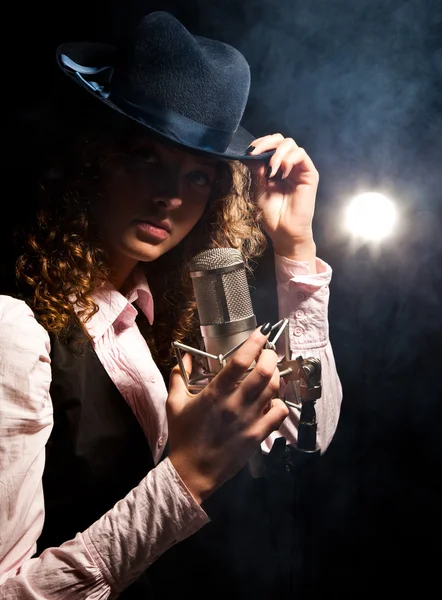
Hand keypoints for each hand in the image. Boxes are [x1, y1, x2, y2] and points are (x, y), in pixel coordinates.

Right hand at [166, 326, 288, 502]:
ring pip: (273, 390)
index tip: (260, 334)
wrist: (192, 472)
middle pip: (263, 372)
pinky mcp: (257, 435)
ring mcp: (248, 420)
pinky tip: (272, 400)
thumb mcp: (174, 404)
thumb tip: (185, 358)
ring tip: (271, 371)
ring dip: (275, 376)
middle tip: (269, 352)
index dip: (254, 343)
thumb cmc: (183, 437)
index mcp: (214, 393)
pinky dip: (279, 402)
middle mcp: (234, 404)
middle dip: (271, 356)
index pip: (240, 361)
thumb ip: (178, 377)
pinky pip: (278, 413)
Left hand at [245, 134, 318, 265]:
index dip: (259, 144)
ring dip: (277, 154)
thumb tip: (252, 152)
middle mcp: (288, 165)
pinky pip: (301, 154)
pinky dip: (288, 159)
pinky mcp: (309, 174)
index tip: (248, 151)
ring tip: (270, 171)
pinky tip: (281, 174)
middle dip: (266, 143)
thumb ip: (257, 169)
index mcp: (275, 167)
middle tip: (255, 153)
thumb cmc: (271, 214)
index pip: (270, 145)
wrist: (283, 231)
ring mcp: (299, 168)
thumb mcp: (258, 188)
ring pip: (290, 144)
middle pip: (280, 139)